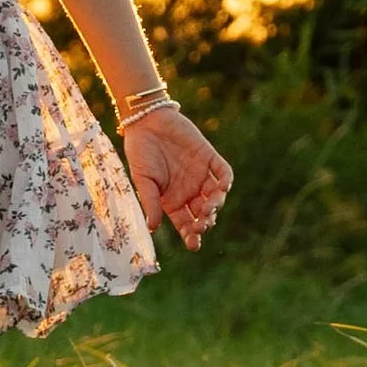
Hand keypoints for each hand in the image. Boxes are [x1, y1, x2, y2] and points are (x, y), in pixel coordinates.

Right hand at [120, 105, 231, 252]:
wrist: (146, 121)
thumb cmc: (140, 152)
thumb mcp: (142, 180)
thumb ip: (150, 202)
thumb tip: (152, 227)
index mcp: (173, 201)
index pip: (186, 224)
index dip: (191, 235)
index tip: (194, 245)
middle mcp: (189, 191)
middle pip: (203, 213)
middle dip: (204, 222)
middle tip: (201, 224)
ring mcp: (201, 174)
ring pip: (215, 196)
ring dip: (215, 205)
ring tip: (208, 208)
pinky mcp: (208, 157)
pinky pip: (223, 172)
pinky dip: (226, 180)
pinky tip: (223, 187)